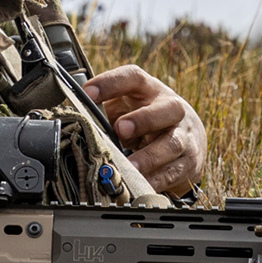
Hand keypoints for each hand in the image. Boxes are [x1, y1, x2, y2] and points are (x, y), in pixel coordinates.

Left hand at [82, 65, 207, 195]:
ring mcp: (184, 136)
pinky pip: (173, 172)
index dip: (110, 83)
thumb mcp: (128, 108)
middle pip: (166, 109)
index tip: (87, 92)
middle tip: (121, 129)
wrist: (190, 138)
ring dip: (149, 157)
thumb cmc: (148, 119)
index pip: (132, 78)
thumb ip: (104, 112)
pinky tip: (141, 184)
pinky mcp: (189, 161)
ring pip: (172, 144)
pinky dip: (156, 180)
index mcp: (150, 91)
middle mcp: (172, 109)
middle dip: (143, 119)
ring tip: (130, 167)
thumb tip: (71, 119)